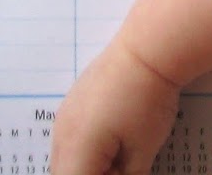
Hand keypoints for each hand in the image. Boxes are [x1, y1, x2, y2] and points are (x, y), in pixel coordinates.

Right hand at [51, 38, 182, 174]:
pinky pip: (72, 133)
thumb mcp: (142, 151)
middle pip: (65, 171)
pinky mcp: (75, 99)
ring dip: (88, 161)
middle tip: (123, 167)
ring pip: (67, 154)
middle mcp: (61, 133)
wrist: (150, 49)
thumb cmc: (148, 101)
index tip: (122, 172)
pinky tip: (115, 132)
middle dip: (93, 173)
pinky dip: (87, 143)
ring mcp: (65, 113)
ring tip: (122, 151)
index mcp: (75, 150)